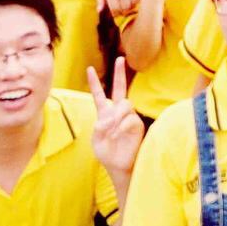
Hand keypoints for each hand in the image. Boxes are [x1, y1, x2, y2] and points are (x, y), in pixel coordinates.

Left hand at [87, 58, 144, 174]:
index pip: (99, 95)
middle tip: (120, 58)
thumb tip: (113, 116)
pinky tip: (119, 135)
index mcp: (105, 114)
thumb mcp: (96, 138)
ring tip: (112, 131)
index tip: (88, 69)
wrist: (119, 166)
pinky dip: (121, 127)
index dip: (94, 83)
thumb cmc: (107, 153)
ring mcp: (129, 117)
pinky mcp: (137, 124)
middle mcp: (118, 112)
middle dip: (119, 73)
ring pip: (124, 104)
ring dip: (116, 117)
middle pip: (119, 89)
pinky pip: (129, 119)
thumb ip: (101, 125)